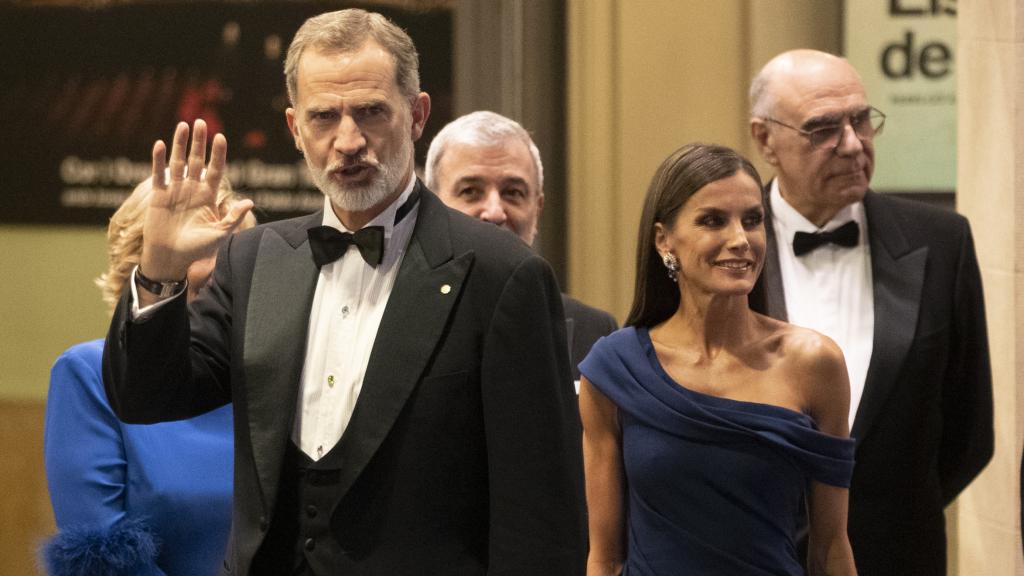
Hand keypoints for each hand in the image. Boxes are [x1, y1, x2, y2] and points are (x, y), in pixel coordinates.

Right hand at [140, 120, 252, 281]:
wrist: (171, 259)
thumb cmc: (197, 249)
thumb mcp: (219, 234)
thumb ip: (233, 217)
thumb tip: (250, 202)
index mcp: (208, 196)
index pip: (215, 170)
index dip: (217, 154)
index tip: (221, 137)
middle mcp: (192, 189)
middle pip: (197, 160)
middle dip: (200, 142)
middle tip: (202, 122)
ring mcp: (175, 190)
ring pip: (178, 162)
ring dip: (180, 144)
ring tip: (184, 125)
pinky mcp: (158, 195)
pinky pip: (158, 174)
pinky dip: (158, 160)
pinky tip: (160, 144)